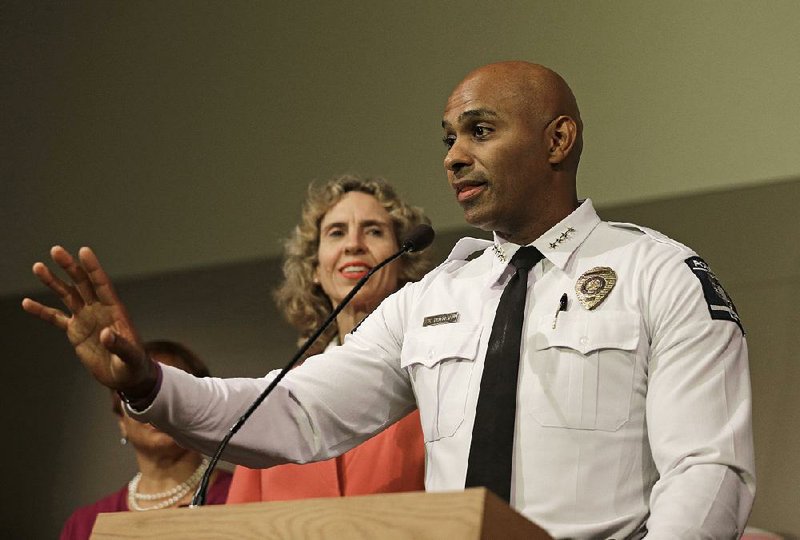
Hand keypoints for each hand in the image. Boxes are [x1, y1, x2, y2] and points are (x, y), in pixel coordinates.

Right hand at [21, 246, 155, 395]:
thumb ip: (119, 345)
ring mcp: (86, 319)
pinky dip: (42, 311)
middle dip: (70, 267)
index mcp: (115, 311)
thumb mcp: (130, 356)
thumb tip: (105, 334)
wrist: (125, 378)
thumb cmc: (133, 365)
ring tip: (38, 267)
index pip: (102, 285)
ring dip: (53, 282)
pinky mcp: (75, 331)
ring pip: (67, 295)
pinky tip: (27, 303)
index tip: (84, 251)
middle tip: (56, 250)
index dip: (93, 269)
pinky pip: (56, 318)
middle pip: (82, 284)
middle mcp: (99, 310)